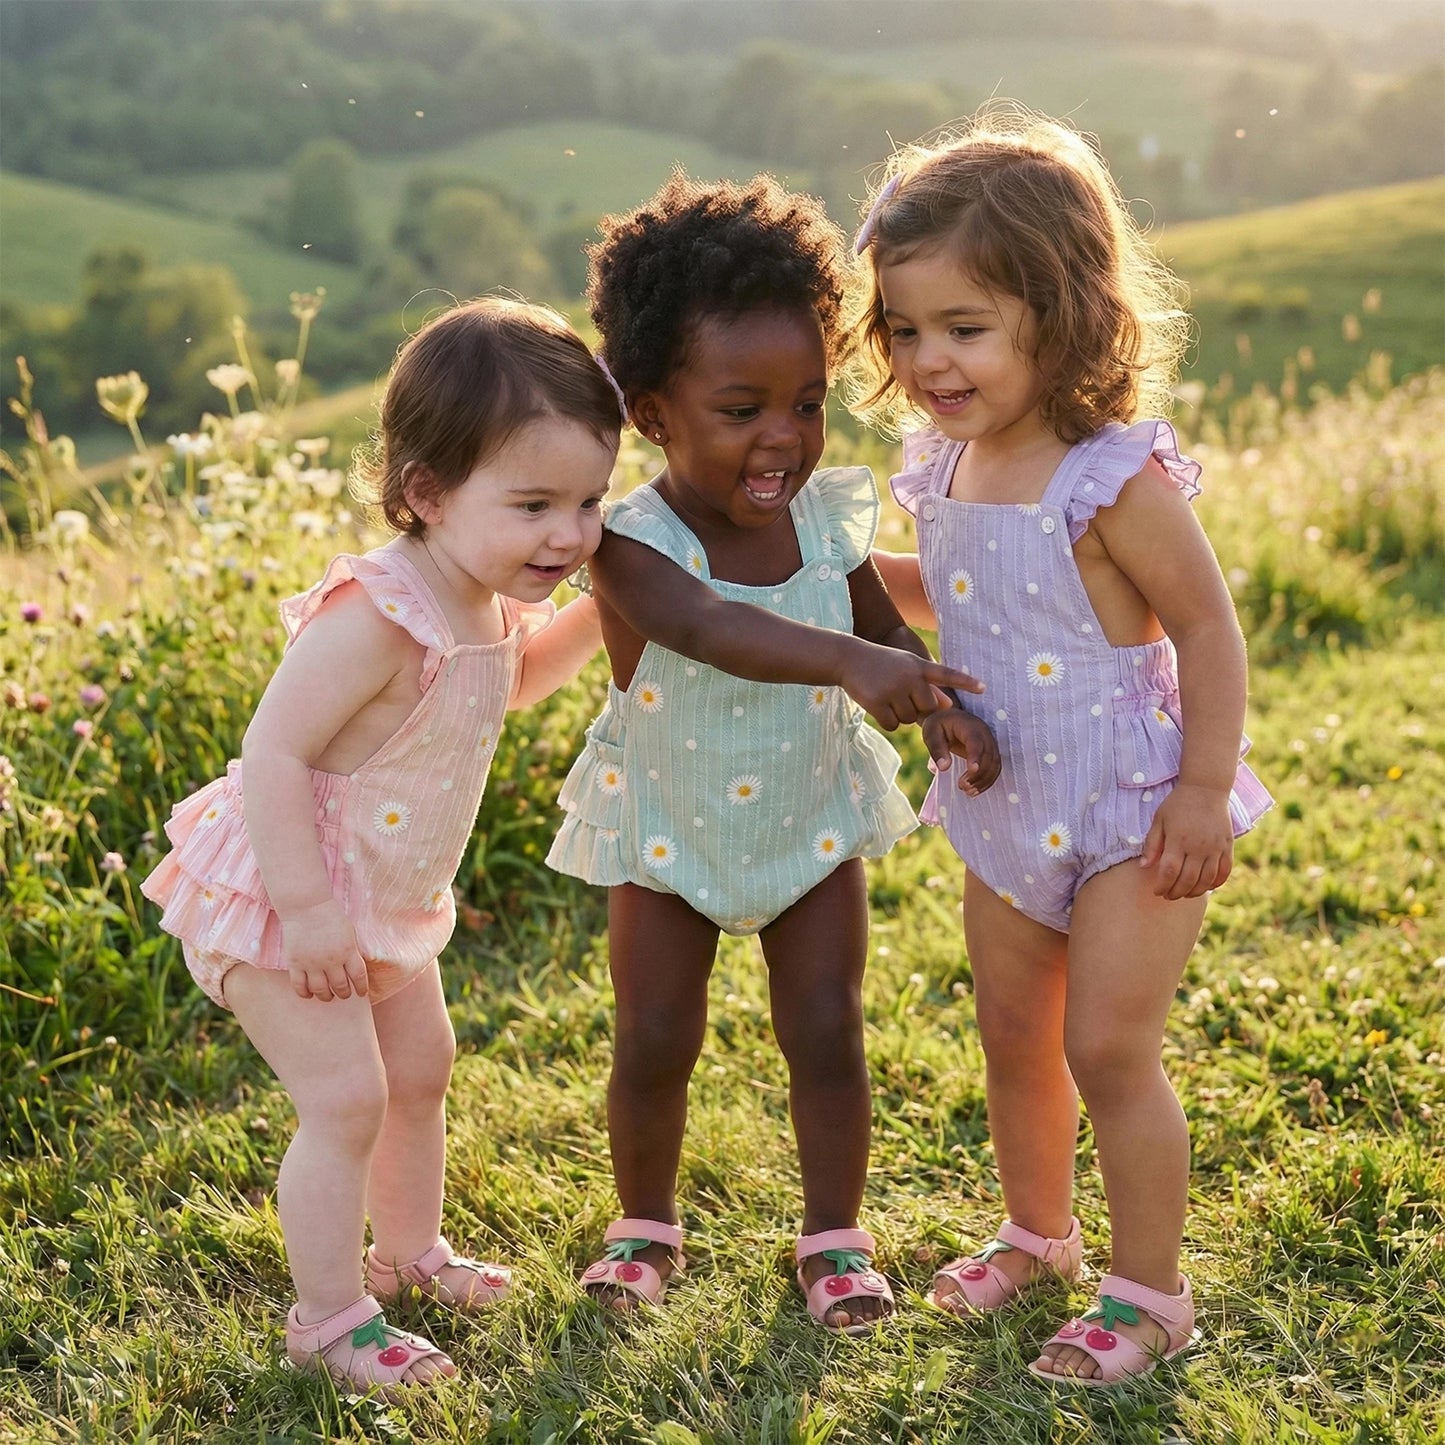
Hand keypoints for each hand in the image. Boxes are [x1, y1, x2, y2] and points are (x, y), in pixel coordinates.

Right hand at [279, 899, 368, 1001]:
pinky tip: (309, 994)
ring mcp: (312, 963)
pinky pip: (299, 986)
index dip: (362, 988)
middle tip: (344, 994)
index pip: (359, 977)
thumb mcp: (349, 932)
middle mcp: (331, 960)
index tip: (362, 993)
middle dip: (344, 994)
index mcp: (348, 950)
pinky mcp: (295, 964)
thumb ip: (352, 950)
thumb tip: (355, 969)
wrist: (306, 906)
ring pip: (320, 990)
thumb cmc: (330, 916)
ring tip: (328, 996)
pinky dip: (305, 994)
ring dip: (326, 996)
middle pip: (340, 986)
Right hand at [839, 642, 983, 730]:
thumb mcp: (906, 668)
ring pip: (910, 719)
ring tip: (886, 695)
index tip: (983, 688)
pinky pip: (893, 726)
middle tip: (900, 694)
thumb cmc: (882, 663)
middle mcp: (908, 677)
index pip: (946, 675)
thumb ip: (927, 685)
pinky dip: (887, 721)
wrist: (848, 658)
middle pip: (928, 708)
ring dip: (900, 714)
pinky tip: (877, 705)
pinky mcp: (877, 703)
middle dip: (917, 708)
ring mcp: (892, 690)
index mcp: (918, 666)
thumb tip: (949, 704)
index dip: (965, 682)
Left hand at [922, 706, 1001, 795]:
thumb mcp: (931, 733)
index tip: (972, 770)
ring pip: (994, 764)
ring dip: (984, 780)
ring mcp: (989, 743)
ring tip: (968, 791)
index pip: (976, 742)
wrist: (947, 718)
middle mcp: (984, 734)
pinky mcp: (990, 752)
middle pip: (988, 756)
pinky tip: (974, 790)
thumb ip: (937, 749)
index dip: (976, 756)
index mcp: (969, 726)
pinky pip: (994, 768)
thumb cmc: (938, 725)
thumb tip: (943, 767)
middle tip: (962, 786)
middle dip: (978, 774)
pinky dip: (987, 781)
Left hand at [1139, 784, 1233, 899]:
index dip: (1162, 886)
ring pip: (1207, 880)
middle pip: (1187, 880)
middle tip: (1169, 896)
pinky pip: (1224, 871)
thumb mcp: (1159, 820)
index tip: (1157, 891)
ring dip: (1195, 892)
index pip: (1169, 872)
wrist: (1206, 788)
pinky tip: (1206, 886)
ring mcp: (1215, 848)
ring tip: (1185, 893)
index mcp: (1178, 840)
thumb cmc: (1178, 804)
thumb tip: (1144, 867)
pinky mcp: (1227, 846)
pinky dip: (1216, 883)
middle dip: (1176, 893)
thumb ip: (1152, 844)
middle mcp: (1198, 847)